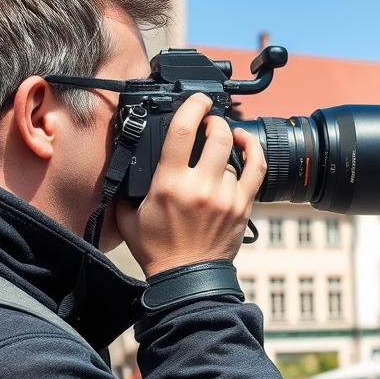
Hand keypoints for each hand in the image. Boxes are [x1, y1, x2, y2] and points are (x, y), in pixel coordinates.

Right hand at [117, 94, 266, 276]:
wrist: (187, 278)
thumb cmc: (158, 249)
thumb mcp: (128, 216)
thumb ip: (125, 188)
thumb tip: (122, 164)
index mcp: (169, 184)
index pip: (183, 130)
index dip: (192, 106)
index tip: (195, 100)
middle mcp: (201, 187)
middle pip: (217, 134)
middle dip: (213, 120)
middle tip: (207, 120)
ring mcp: (226, 196)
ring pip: (235, 152)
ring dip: (227, 140)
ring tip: (220, 137)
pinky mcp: (243, 205)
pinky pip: (257, 168)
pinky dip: (253, 150)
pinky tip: (245, 142)